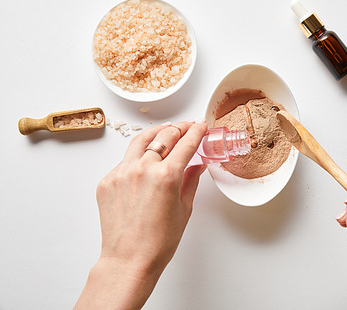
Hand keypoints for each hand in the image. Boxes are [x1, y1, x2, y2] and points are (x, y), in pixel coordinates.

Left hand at [75, 120, 207, 309]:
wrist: (129, 260)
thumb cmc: (158, 242)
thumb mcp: (184, 208)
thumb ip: (191, 181)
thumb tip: (197, 166)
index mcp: (166, 176)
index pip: (185, 144)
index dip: (196, 132)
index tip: (200, 126)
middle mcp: (143, 169)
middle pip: (164, 136)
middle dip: (178, 128)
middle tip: (186, 127)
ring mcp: (121, 173)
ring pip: (140, 141)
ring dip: (156, 133)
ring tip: (165, 131)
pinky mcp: (107, 181)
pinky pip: (125, 160)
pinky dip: (137, 156)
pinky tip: (145, 160)